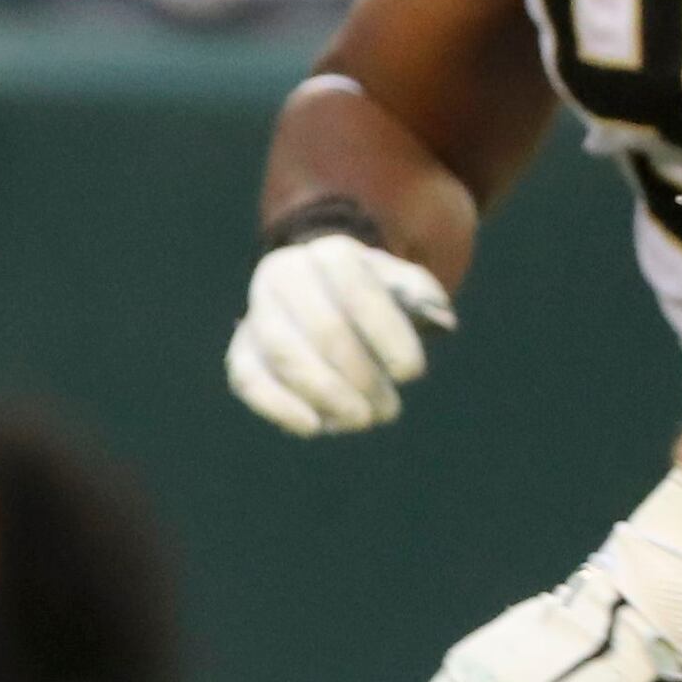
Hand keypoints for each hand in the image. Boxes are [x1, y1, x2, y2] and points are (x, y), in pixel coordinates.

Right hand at [227, 233, 454, 434]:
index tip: (412, 374)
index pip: (358, 291)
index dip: (387, 335)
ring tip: (360, 420)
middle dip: (360, 376)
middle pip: (323, 329)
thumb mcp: (403, 285)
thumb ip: (425, 297)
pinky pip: (248, 380)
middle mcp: (284, 275)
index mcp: (331, 253)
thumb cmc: (373, 299)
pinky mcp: (240, 350)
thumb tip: (441, 323)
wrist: (321, 298)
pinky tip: (313, 428)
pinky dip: (279, 406)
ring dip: (327, 395)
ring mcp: (257, 313)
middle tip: (388, 411)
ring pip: (285, 355)